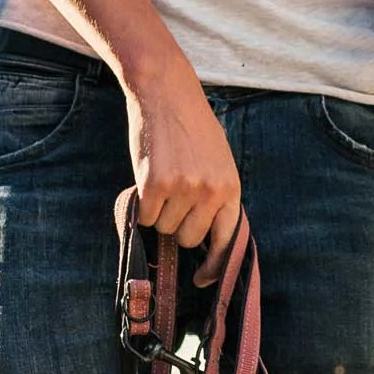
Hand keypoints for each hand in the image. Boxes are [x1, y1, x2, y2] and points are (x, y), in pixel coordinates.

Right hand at [122, 44, 241, 270]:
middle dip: (177, 226)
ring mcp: (183, 189)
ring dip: (158, 212)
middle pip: (188, 239)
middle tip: (174, 198)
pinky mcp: (155, 185)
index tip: (202, 279)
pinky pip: (144, 216)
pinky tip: (148, 178)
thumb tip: (204, 239)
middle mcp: (211, 192)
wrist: (167, 94)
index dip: (214, 266)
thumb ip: (216, 197)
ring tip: (163, 179)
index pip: (227, 241)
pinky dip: (142, 205)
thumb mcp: (219, 162)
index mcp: (231, 188)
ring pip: (163, 228)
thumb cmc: (192, 128)